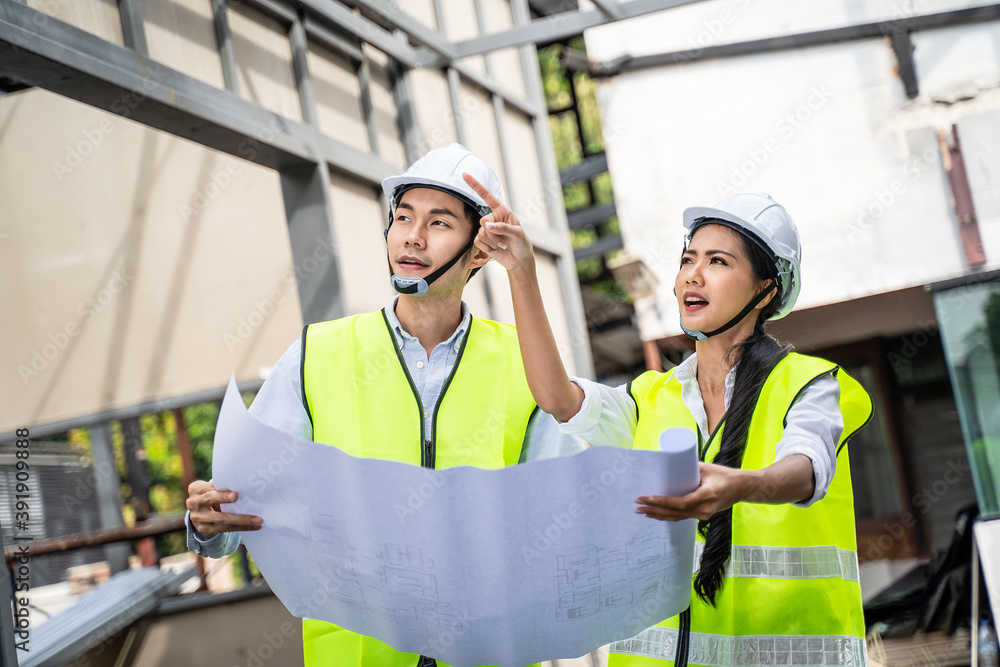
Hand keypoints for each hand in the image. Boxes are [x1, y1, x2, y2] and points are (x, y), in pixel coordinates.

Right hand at [186, 480, 261, 538]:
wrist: (201, 514)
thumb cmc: (213, 496)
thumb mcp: (212, 489)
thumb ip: (222, 486)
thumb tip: (246, 484)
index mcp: (196, 489)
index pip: (210, 488)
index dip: (221, 491)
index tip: (235, 493)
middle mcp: (194, 503)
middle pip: (210, 499)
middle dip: (225, 499)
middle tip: (239, 498)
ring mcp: (197, 518)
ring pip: (221, 519)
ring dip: (241, 520)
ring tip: (257, 520)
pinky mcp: (205, 530)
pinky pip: (225, 529)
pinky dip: (241, 527)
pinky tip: (254, 526)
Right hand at [462, 172, 534, 273]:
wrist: (519, 260)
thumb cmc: (522, 244)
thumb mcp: (518, 234)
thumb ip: (503, 228)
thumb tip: (487, 225)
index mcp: (502, 211)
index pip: (487, 196)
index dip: (475, 185)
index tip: (465, 175)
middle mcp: (493, 219)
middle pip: (483, 221)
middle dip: (493, 233)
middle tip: (504, 241)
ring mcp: (487, 230)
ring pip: (481, 233)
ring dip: (492, 242)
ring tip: (503, 245)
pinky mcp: (483, 241)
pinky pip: (478, 242)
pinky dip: (487, 247)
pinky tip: (495, 250)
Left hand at [634, 462, 748, 521]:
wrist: (742, 487)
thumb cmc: (725, 475)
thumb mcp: (707, 468)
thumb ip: (688, 469)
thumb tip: (667, 464)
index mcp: (707, 496)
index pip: (682, 503)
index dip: (664, 502)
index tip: (649, 498)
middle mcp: (705, 509)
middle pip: (675, 513)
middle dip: (655, 509)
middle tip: (638, 505)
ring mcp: (704, 515)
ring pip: (677, 517)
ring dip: (658, 515)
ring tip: (642, 511)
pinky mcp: (702, 515)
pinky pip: (682, 517)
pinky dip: (668, 515)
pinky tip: (655, 514)